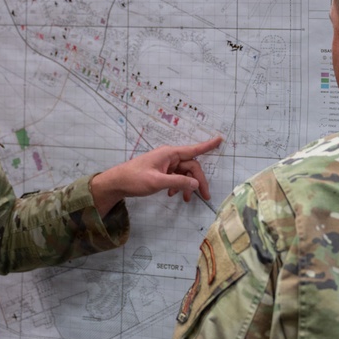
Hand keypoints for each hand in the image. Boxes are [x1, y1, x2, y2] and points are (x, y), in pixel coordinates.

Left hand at [91, 137, 222, 215]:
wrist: (117, 183)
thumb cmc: (135, 179)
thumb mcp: (157, 182)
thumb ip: (178, 182)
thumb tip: (196, 184)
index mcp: (169, 153)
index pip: (193, 149)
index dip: (208, 145)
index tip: (220, 139)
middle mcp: (169, 156)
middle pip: (191, 166)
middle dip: (198, 181)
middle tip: (205, 196)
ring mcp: (165, 164)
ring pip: (184, 173)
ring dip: (187, 185)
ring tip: (185, 199)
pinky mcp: (161, 171)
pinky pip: (176, 177)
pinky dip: (177, 186)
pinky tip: (173, 195)